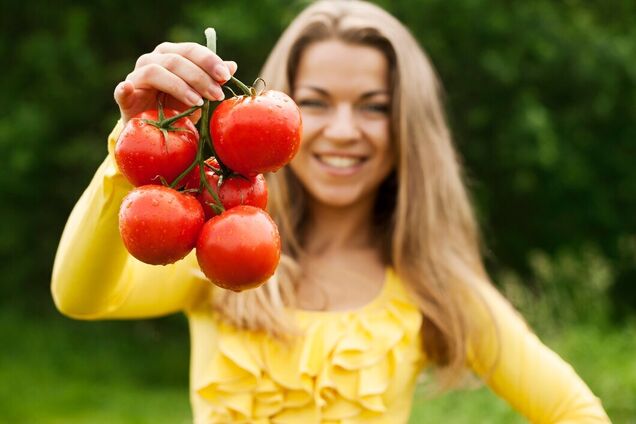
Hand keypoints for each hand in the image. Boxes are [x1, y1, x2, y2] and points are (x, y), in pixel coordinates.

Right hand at [114, 42, 236, 123]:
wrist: (155, 131)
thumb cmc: (178, 108)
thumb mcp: (199, 94)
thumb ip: (213, 80)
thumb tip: (232, 66)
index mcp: (172, 54)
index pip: (191, 50)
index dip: (209, 61)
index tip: (225, 76)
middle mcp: (153, 60)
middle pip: (176, 60)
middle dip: (200, 77)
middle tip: (217, 95)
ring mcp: (136, 76)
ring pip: (156, 72)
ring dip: (179, 86)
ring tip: (198, 102)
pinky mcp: (124, 96)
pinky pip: (122, 90)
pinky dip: (125, 89)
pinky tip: (130, 89)